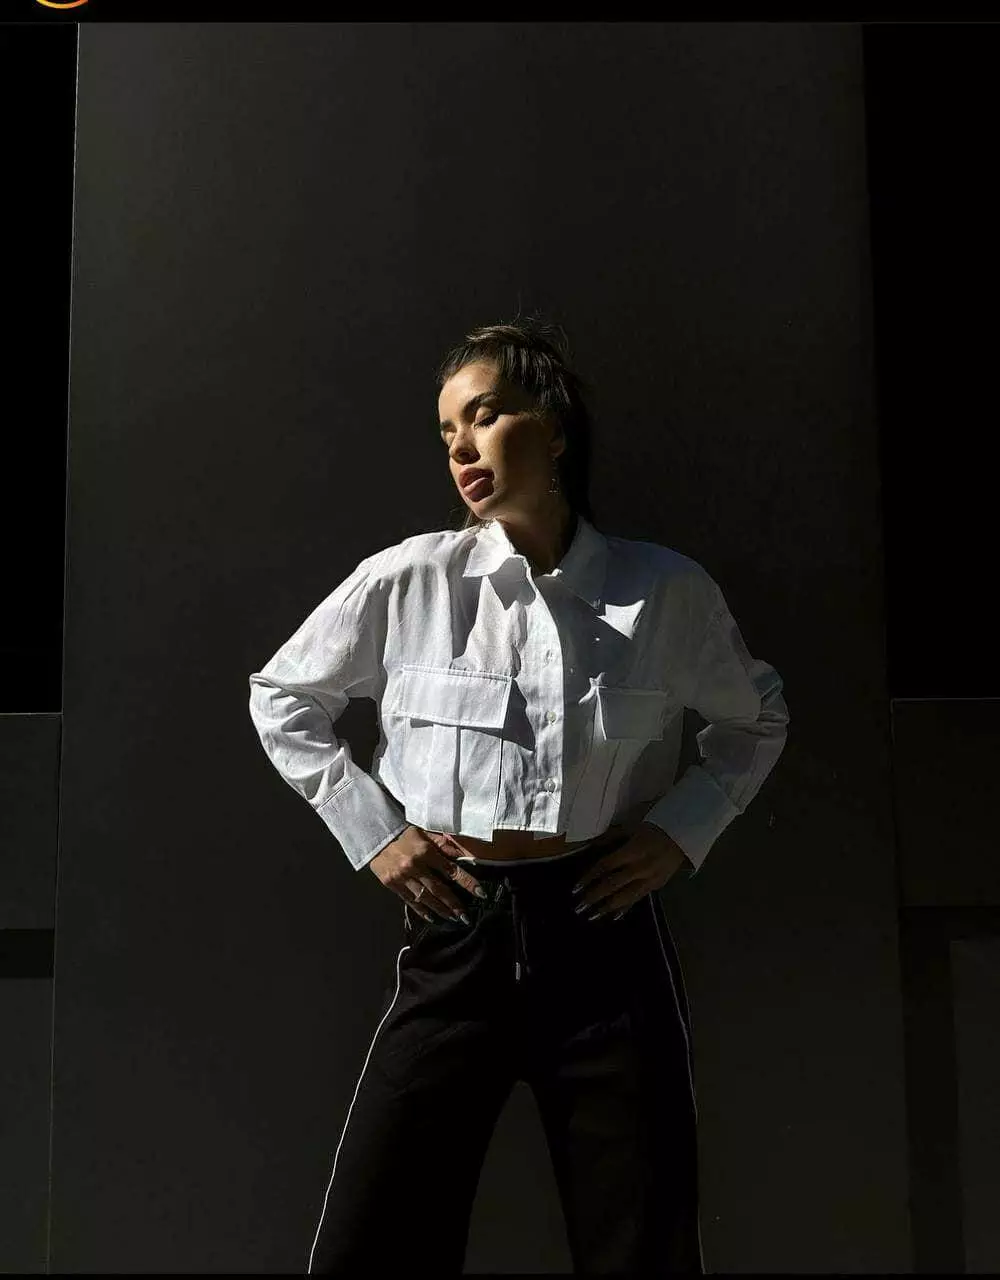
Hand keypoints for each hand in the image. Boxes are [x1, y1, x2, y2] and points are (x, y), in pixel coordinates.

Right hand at [368, 825, 487, 923]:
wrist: (376, 838)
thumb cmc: (405, 835)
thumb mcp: (426, 834)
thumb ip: (444, 845)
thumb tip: (464, 856)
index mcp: (426, 851)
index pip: (451, 870)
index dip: (467, 883)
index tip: (481, 893)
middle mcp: (415, 866)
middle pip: (439, 889)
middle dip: (454, 904)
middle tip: (466, 916)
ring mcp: (402, 877)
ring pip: (425, 898)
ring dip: (441, 910)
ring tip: (453, 918)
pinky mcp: (392, 885)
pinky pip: (410, 901)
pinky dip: (422, 911)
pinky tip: (432, 918)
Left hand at [571, 822, 690, 920]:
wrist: (684, 834)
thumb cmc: (655, 826)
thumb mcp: (631, 827)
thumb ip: (611, 837)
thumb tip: (589, 845)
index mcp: (632, 850)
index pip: (605, 866)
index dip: (590, 877)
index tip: (576, 888)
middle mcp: (640, 867)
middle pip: (612, 884)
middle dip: (594, 896)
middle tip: (578, 907)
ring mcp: (650, 878)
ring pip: (625, 896)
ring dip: (607, 907)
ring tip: (592, 916)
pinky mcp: (657, 885)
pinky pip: (638, 898)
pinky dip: (626, 907)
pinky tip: (614, 915)